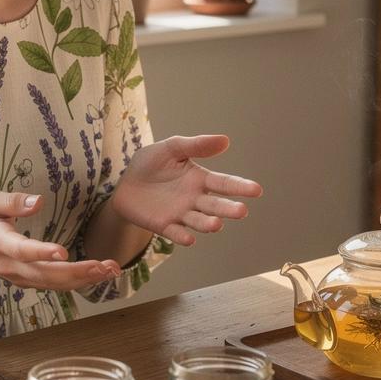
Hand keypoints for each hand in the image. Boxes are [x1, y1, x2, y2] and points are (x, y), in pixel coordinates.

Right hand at [0, 191, 121, 289]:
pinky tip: (99, 274)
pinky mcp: (29, 281)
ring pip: (53, 284)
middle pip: (45, 274)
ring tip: (111, 270)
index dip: (42, 253)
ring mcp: (20, 278)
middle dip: (77, 272)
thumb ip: (13, 202)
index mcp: (0, 243)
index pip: (22, 251)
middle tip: (105, 266)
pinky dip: (78, 282)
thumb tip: (39, 201)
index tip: (63, 252)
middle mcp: (11, 266)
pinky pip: (55, 285)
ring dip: (84, 279)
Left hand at [110, 134, 262, 246]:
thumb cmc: (151, 163)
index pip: (224, 183)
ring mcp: (181, 214)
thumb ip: (196, 145)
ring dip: (208, 224)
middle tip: (241, 211)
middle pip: (215, 206)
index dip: (240, 186)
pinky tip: (189, 239)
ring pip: (198, 221)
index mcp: (200, 179)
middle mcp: (195, 199)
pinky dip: (182, 236)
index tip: (256, 190)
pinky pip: (175, 232)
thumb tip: (225, 140)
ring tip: (216, 224)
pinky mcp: (164, 225)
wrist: (124, 183)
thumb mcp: (171, 148)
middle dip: (228, 209)